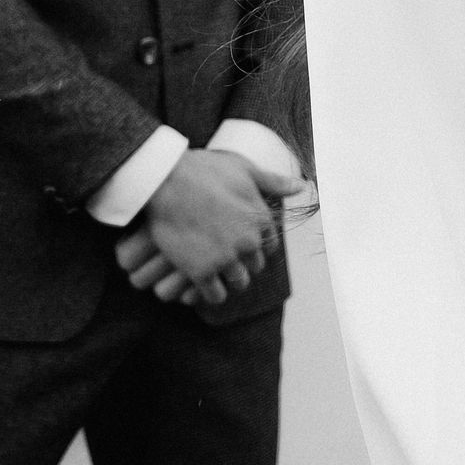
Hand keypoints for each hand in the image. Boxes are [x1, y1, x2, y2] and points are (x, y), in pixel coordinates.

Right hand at [113, 150, 280, 307]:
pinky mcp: (201, 271)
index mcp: (260, 218)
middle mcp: (248, 242)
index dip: (257, 244)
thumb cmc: (202, 169)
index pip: (270, 245)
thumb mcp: (242, 168)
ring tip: (213, 269)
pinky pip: (215, 295)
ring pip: (239, 282)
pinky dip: (211, 292)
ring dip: (229, 278)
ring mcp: (226, 258)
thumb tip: (301, 187)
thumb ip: (273, 181)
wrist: (163, 181)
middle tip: (223, 254)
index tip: (240, 240)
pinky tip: (202, 283)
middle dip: (243, 261)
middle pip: (255, 265)